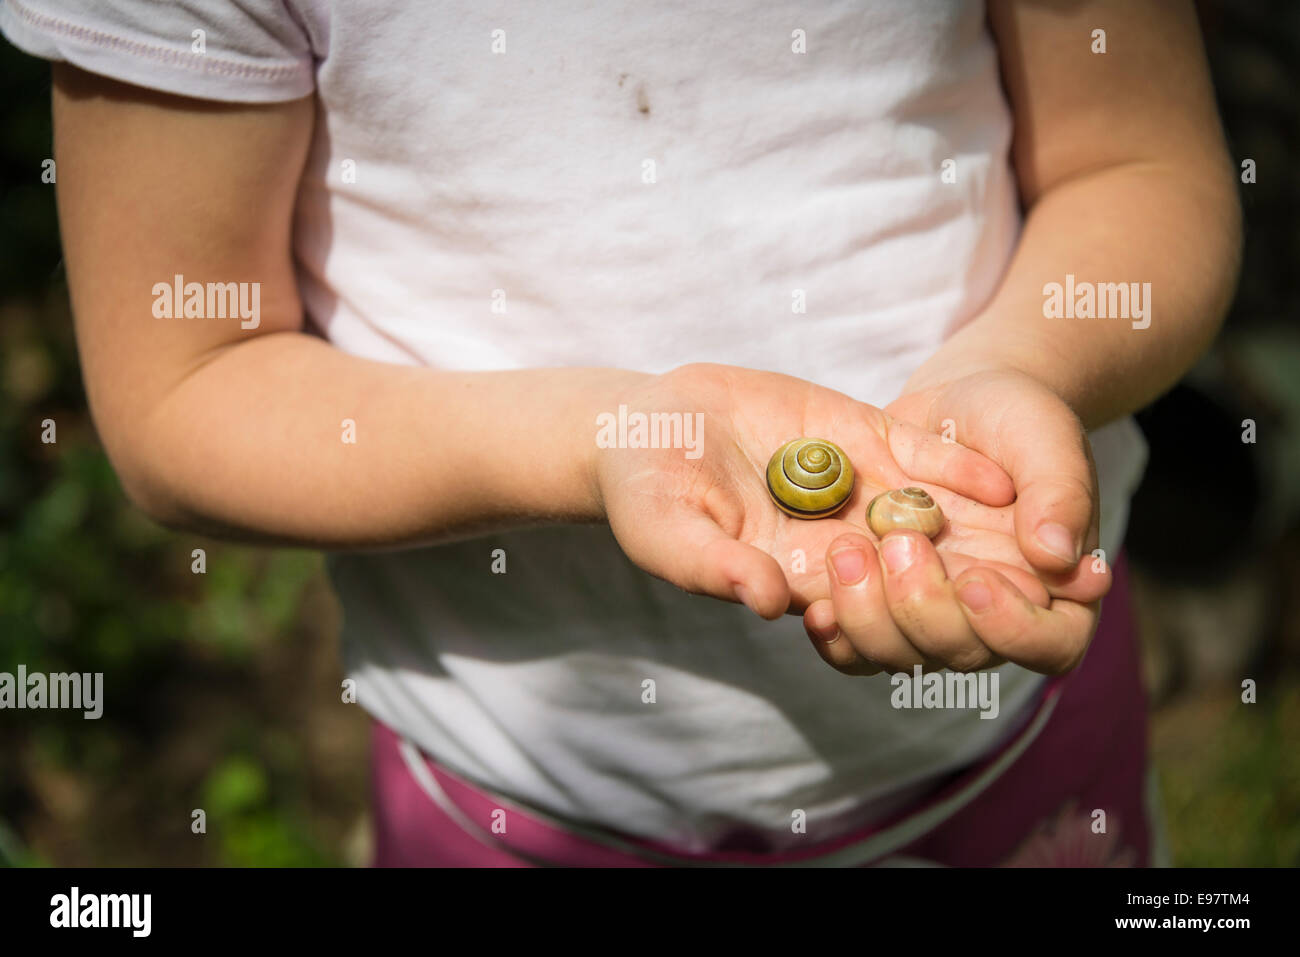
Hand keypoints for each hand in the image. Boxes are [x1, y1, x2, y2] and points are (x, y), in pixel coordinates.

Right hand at [590, 363, 1059, 620]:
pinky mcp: (862, 439)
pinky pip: (922, 459)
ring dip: (985, 536)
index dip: (913, 628)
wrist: (648, 423)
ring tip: (1034, 543)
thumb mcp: (668, 532)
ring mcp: (856, 492)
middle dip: (961, 587)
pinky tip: (1001, 480)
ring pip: (934, 520)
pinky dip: (960, 469)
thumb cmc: (643, 491)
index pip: (865, 619)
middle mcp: (837, 543)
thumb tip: (772, 603)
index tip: (943, 623)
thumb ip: (716, 568)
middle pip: (915, 579)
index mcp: (796, 581)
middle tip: (993, 586)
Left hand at [802, 367, 1109, 675]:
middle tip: (901, 544)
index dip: (1011, 628)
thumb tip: (1055, 557)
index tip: (975, 580)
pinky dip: (834, 631)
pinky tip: (815, 604)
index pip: (1050, 646)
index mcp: (1054, 593)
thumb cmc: (1016, 421)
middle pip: (961, 654)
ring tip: (848, 549)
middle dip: (924, 608)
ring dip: (868, 616)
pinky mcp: (880, 602)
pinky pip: (853, 644)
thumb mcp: (1046, 440)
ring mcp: (931, 614)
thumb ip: (1059, 495)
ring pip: (899, 655)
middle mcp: (990, 618)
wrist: (955, 406)